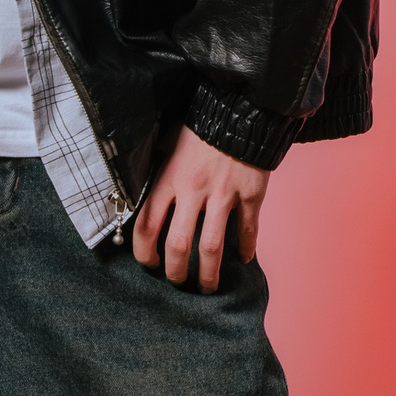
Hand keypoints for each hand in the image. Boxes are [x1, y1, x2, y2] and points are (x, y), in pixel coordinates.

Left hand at [131, 126, 269, 291]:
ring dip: (208, 274)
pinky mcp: (251, 193)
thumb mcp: (168, 149)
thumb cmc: (199, 130)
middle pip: (178, 244)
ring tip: (208, 287)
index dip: (144, 252)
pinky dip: (246, 248)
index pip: (147, 225)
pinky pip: (248, 229)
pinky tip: (243, 258)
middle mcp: (194, 190)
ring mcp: (224, 193)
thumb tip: (145, 208)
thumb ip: (159, 179)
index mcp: (169, 179)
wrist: (239, 108)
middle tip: (177, 283)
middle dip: (175, 272)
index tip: (148, 264)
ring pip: (212, 246)